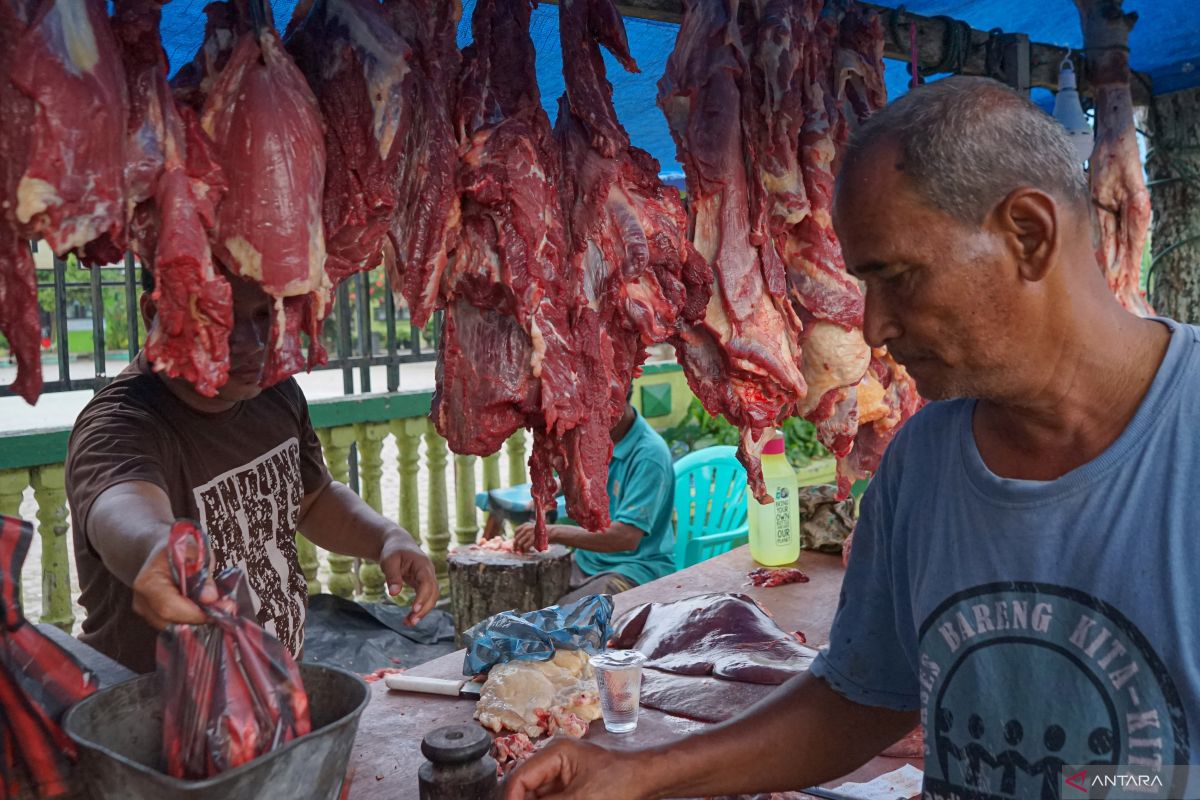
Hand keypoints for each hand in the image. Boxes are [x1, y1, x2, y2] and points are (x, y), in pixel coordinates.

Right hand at [131, 539, 216, 629]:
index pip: (168, 607)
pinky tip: (204, 608)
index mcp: (148, 582)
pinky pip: (175, 626)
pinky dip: (192, 619)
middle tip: (226, 607)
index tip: (223, 608)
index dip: (196, 613)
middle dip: (201, 617)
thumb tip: (209, 598)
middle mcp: (142, 601)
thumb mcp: (198, 553)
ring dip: (198, 619)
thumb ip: (204, 575)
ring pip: (175, 628)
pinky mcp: (154, 618)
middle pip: (172, 622)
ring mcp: (146, 612)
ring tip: (216, 605)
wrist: (164, 552)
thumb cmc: (181, 549)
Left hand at [380, 534, 438, 624]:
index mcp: (422, 564)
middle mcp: (429, 572)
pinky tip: (409, 618)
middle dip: (423, 608)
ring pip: (432, 598)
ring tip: (408, 623)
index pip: (427, 582)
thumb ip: (392, 576)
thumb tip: (394, 594)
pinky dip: (419, 609)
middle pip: (433, 593)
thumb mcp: (388, 561)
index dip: (422, 596)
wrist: (398, 544)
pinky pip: (426, 598)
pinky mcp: (424, 585)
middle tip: (411, 621)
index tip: (414, 609)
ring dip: (423, 612)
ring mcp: (428, 579)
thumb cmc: (393, 551)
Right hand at [503, 739, 647, 799]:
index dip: (511, 798)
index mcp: (554, 754)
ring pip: (536, 795)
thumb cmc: (618, 783)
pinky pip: (549, 798)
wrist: (647, 781)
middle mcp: (553, 761)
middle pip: (525, 787)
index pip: (519, 778)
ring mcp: (561, 774)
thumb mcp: (579, 799)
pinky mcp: (570, 788)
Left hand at [513, 522, 553, 552]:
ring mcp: (530, 533)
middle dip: (515, 545)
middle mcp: (527, 528)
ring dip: (520, 549)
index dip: (515, 538)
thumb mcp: (534, 529)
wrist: (553, 532)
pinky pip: (525, 546)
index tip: (516, 543)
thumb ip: (526, 533)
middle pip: (517, 538)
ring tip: (522, 552)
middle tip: (515, 550)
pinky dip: (525, 550)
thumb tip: (518, 541)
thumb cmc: (544, 532)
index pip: (516, 531)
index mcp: (526, 525)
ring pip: (520, 543)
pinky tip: (526, 551)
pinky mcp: (533, 539)